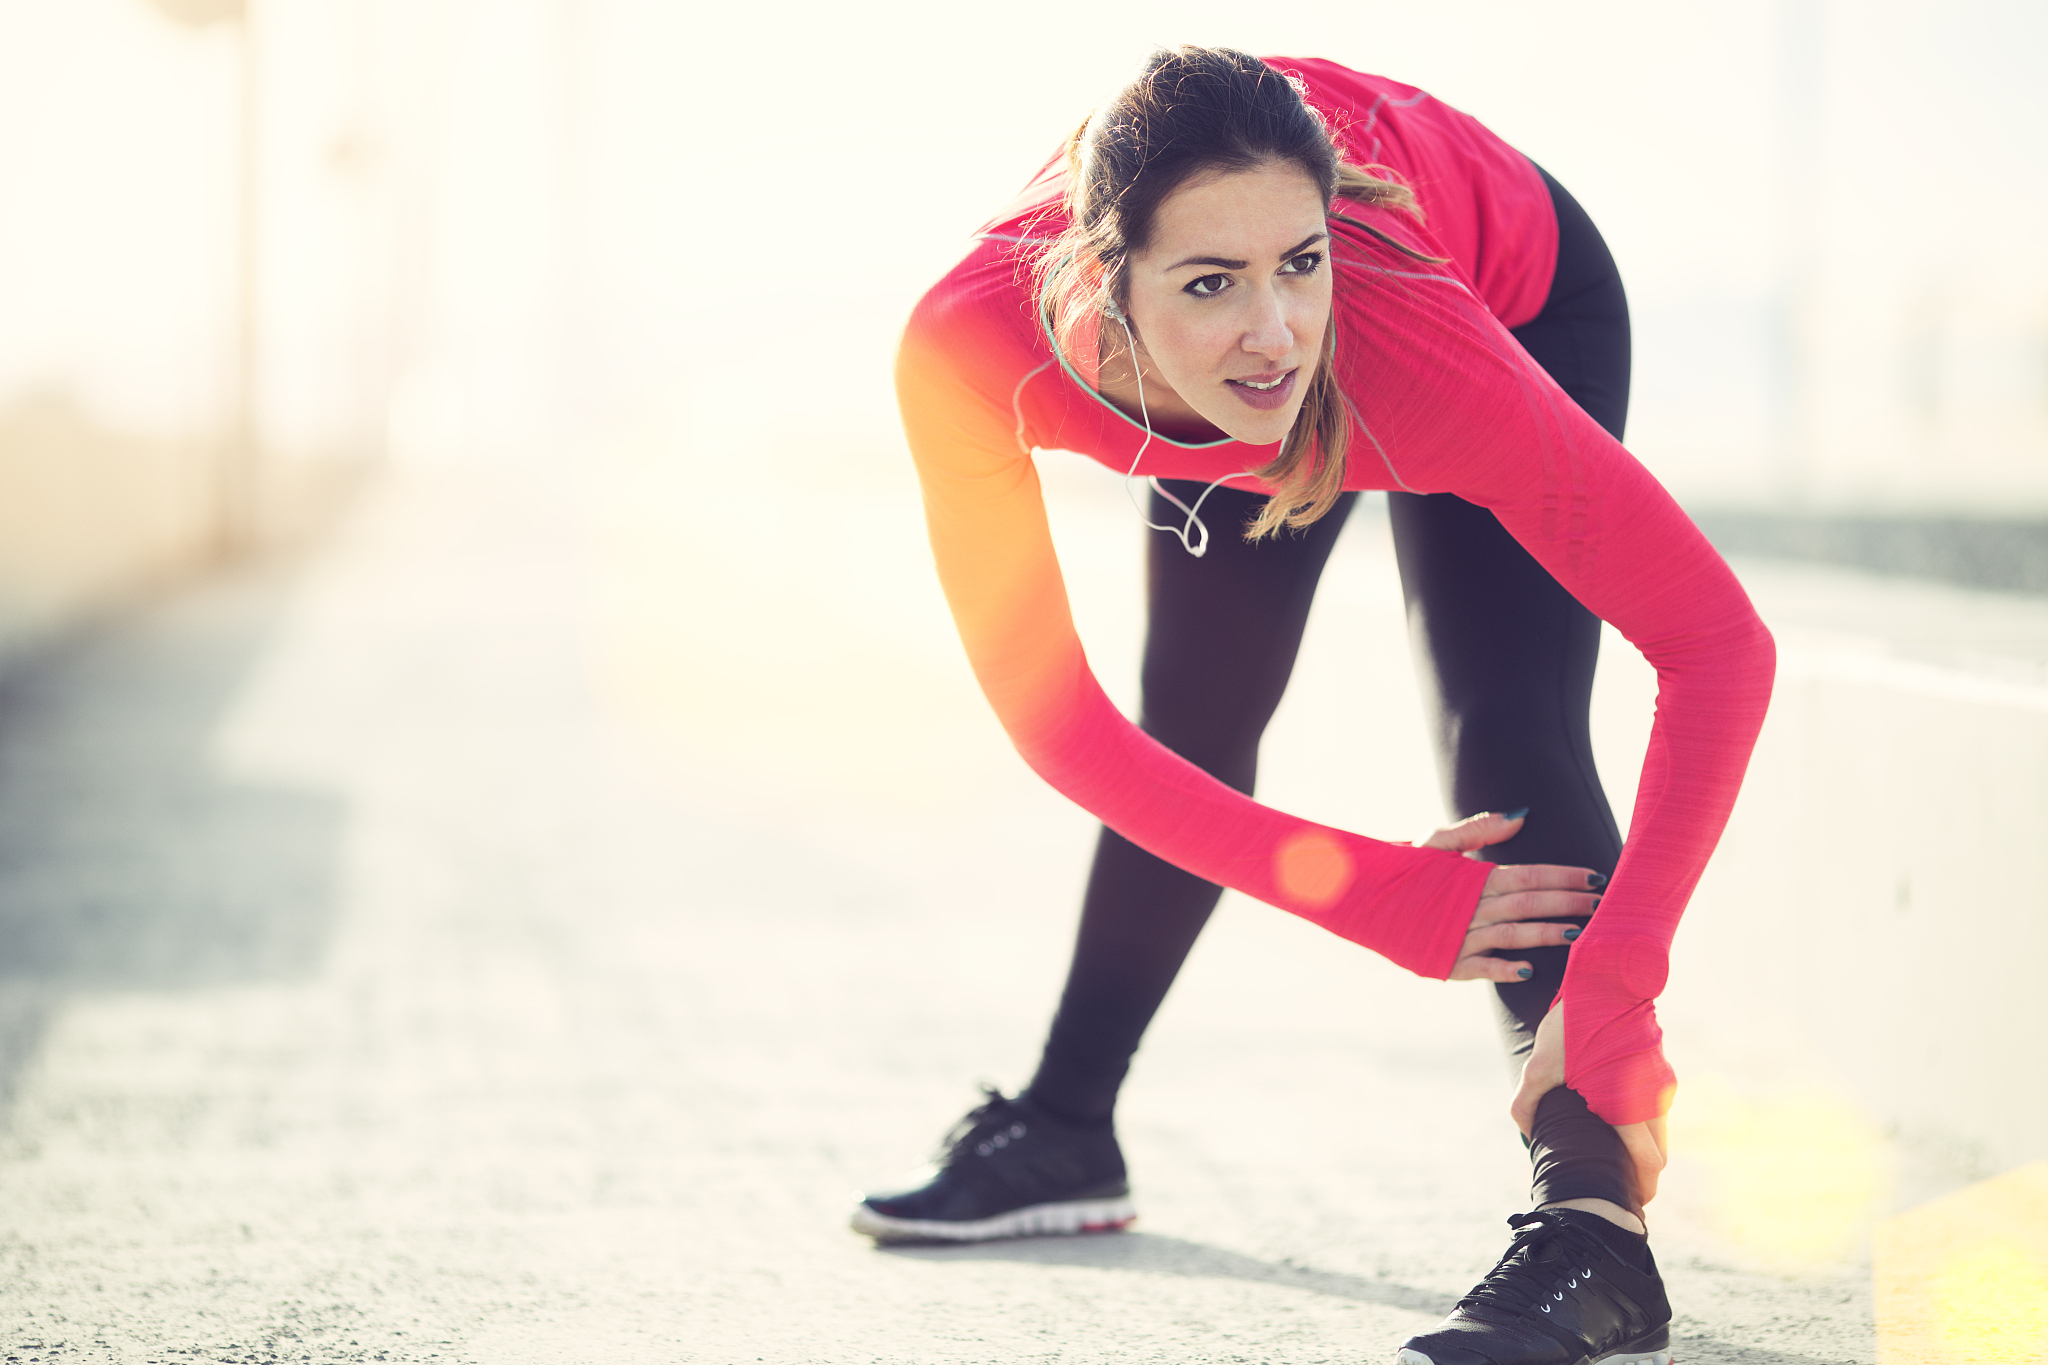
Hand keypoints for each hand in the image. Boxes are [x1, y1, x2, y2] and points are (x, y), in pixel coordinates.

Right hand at [1423, 811, 1603, 983]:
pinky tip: (1529, 971)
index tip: (1593, 876)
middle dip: (1566, 903)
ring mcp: (1459, 936)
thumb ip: (1479, 830)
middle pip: (1527, 904)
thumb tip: (1521, 815)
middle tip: (1601, 905)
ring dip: (1546, 934)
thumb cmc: (1405, 870)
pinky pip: (1480, 968)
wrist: (1362, 898)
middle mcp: (1470, 907)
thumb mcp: (1437, 842)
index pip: (1527, 875)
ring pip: (1512, 934)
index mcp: (1472, 877)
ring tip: (1578, 934)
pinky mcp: (1447, 962)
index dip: (1562, 876)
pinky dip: (1504, 969)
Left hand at [1509, 1002, 1669, 1204]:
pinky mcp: (1659, 1067)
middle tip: (1619, 1190)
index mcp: (1628, 1106)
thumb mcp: (1540, 1064)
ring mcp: (1660, 1082)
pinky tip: (1616, 1119)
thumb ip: (1528, 1104)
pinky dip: (1643, 1123)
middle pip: (1657, 1154)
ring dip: (1643, 1148)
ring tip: (1614, 1158)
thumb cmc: (1573, 1023)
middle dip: (1642, 1176)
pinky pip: (1655, 1107)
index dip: (1641, 1189)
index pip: (1648, 1164)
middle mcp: (1652, 1098)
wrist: (1608, 979)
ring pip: (1658, 1130)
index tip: (1629, 1205)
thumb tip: (1526, 1134)